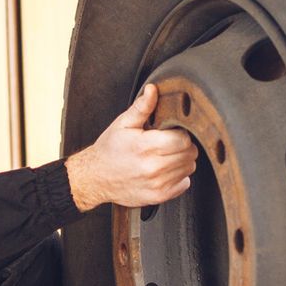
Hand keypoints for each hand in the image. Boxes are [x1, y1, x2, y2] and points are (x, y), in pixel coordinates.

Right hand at [66, 84, 197, 211]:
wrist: (95, 177)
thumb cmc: (109, 150)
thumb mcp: (123, 124)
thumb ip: (142, 107)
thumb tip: (153, 90)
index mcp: (145, 146)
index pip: (183, 139)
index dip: (180, 132)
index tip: (171, 132)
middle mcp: (153, 167)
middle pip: (189, 153)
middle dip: (183, 145)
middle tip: (169, 142)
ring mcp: (157, 184)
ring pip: (189, 168)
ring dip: (182, 160)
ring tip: (165, 156)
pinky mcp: (159, 196)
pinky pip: (184, 184)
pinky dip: (179, 176)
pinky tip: (165, 170)